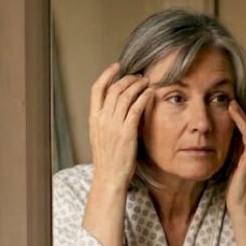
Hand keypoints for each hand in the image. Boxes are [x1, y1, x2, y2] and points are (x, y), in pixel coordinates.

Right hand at [83, 63, 151, 245]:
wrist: (110, 178)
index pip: (97, 89)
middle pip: (114, 89)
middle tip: (139, 75)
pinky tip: (151, 92)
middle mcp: (102, 119)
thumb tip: (117, 111)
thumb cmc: (109, 161)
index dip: (107, 75)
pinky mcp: (127, 132)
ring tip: (147, 81)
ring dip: (137, 85)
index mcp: (94, 119)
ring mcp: (114, 125)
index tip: (117, 66)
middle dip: (128, 78)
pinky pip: (136, 108)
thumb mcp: (103, 138)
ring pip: (125, 95)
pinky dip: (143, 97)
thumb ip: (108, 123)